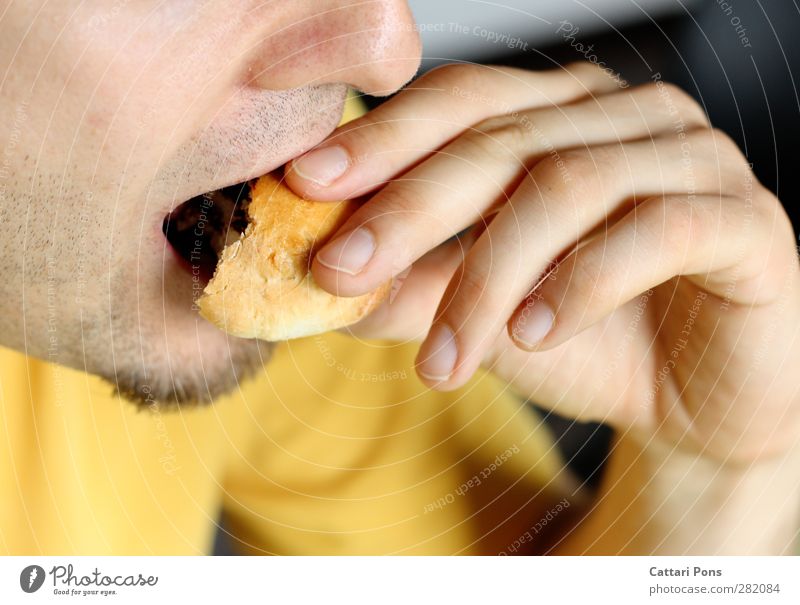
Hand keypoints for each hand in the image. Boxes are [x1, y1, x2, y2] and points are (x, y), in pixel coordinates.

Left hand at [286, 63, 799, 464]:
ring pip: (568, 187)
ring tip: (442, 358)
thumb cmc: (585, 344)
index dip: (380, 140)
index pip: (459, 102)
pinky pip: (657, 230)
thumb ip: (408, 290)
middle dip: (409, 210)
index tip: (303, 187)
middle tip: (341, 272)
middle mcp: (624, 117)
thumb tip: (313, 284)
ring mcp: (692, 157)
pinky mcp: (746, 218)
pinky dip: (582, 282)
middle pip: (501, 139)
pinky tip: (536, 335)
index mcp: (559, 114)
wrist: (693, 406)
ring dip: (488, 279)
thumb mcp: (480, 317)